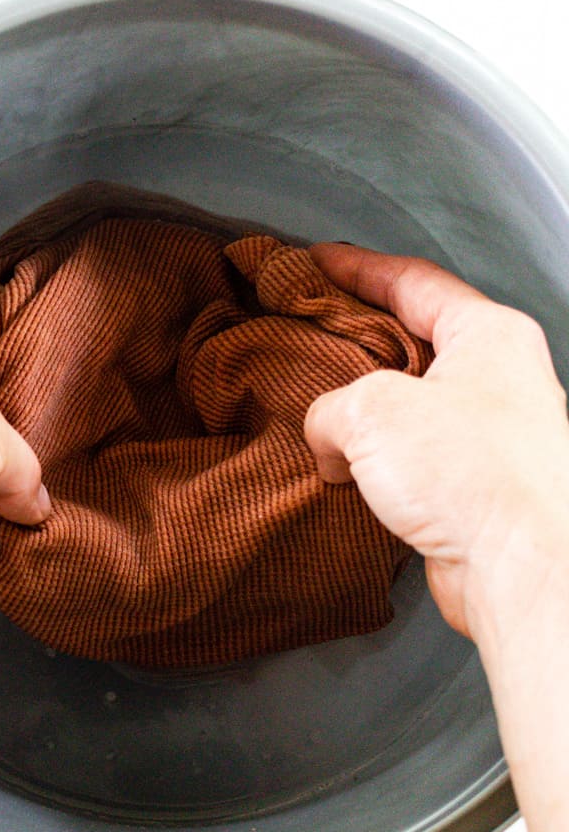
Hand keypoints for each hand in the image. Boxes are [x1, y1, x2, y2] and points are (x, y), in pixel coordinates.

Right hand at [303, 243, 568, 643]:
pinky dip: (378, 465)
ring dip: (365, 415)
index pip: (415, 282)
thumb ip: (331, 406)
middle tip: (310, 335)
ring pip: (414, 408)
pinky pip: (416, 462)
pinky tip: (346, 474)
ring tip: (318, 412)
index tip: (319, 262)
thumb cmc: (476, 476)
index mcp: (490, 336)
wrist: (522, 569)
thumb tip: (326, 438)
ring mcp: (494, 438)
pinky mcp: (479, 491)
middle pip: (415, 342)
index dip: (358, 268)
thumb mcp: (373, 411)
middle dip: (357, 342)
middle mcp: (501, 381)